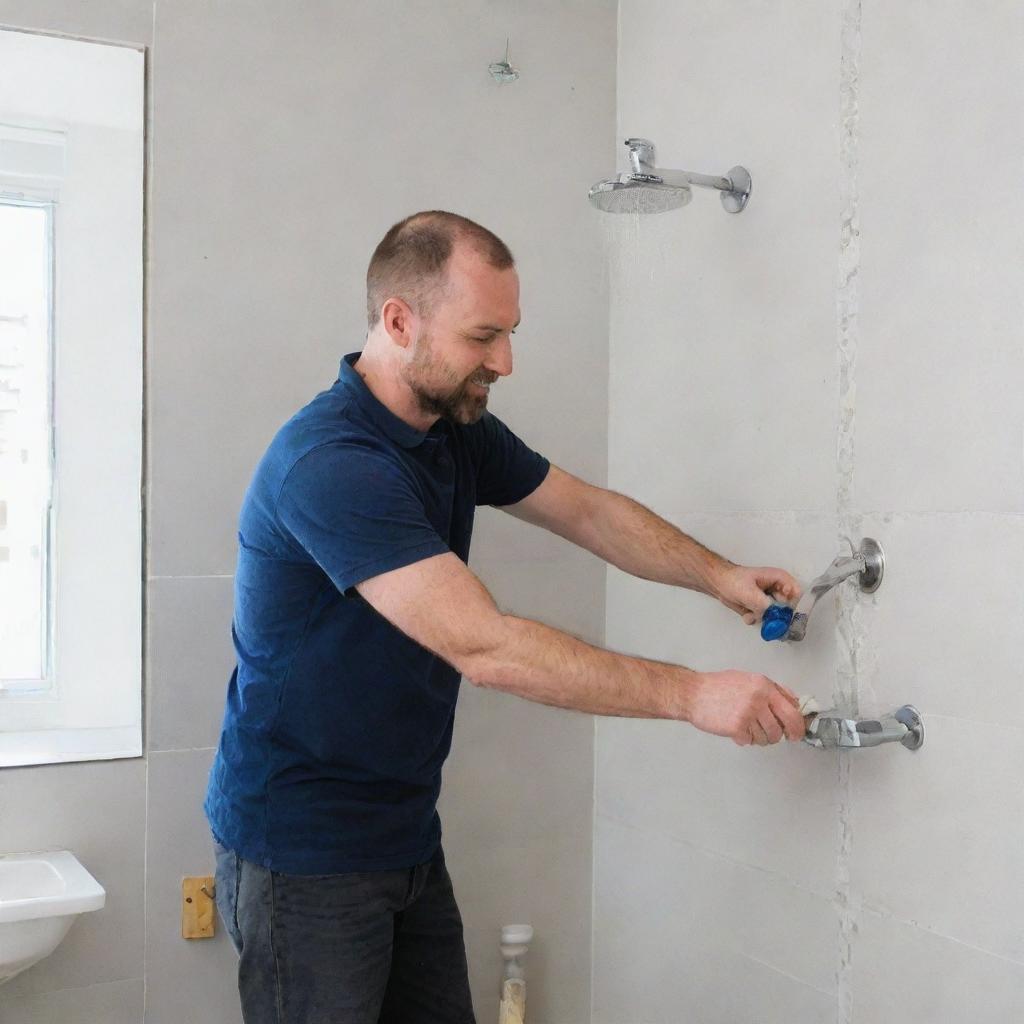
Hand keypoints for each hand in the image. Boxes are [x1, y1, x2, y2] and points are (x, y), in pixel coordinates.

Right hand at [687, 670, 806, 745]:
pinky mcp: (737, 727)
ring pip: (766, 738)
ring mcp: (748, 713)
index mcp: (764, 686)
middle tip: (776, 737)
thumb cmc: (718, 686)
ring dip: (759, 738)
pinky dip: (744, 739)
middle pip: (781, 728)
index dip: (798, 726)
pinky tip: (736, 730)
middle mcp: (759, 699)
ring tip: (748, 729)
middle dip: (780, 736)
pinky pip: (750, 741)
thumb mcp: (748, 679)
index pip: (792, 710)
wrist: (693, 693)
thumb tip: (793, 702)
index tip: (796, 733)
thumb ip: (771, 690)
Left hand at [712, 563, 800, 625]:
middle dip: (777, 616)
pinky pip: (764, 618)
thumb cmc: (733, 580)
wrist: (718, 584)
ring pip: (775, 615)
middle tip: (770, 620)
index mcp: (779, 579)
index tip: (785, 614)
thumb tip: (772, 617)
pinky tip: (746, 614)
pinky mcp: (761, 608)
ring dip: (763, 618)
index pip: (797, 593)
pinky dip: (755, 618)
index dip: (795, 605)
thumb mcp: (749, 593)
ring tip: (752, 612)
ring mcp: (769, 599)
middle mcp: (777, 590)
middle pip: (788, 607)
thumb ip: (764, 605)